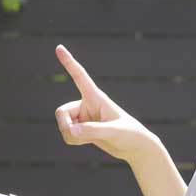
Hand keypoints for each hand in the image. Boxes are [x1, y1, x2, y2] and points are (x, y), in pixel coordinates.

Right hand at [54, 44, 158, 162]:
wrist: (135, 147)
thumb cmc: (130, 134)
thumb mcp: (113, 132)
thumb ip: (92, 132)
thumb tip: (71, 132)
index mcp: (95, 97)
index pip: (80, 76)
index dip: (68, 62)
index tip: (59, 47)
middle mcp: (86, 104)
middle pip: (61, 112)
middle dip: (64, 125)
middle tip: (74, 135)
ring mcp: (83, 117)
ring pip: (64, 125)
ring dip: (71, 136)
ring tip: (89, 140)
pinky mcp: (83, 129)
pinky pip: (68, 135)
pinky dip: (74, 140)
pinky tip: (87, 141)